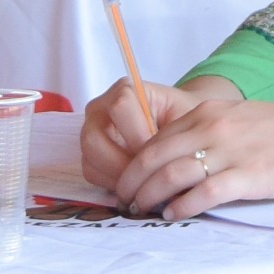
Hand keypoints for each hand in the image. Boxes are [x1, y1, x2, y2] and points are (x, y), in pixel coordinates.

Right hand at [77, 75, 181, 198]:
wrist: (180, 125)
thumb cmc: (182, 117)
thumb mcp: (184, 117)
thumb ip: (171, 131)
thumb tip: (159, 159)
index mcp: (125, 90)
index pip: (120, 107)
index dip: (138, 134)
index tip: (158, 151)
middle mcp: (100, 108)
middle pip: (93, 138)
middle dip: (122, 162)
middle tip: (146, 174)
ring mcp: (90, 131)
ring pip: (89, 160)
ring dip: (117, 177)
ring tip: (143, 182)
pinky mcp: (89, 153)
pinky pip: (91, 173)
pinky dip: (112, 183)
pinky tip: (134, 184)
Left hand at [111, 87, 273, 219]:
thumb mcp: (243, 123)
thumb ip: (211, 136)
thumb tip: (183, 162)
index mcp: (210, 113)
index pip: (155, 139)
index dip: (133, 164)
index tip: (125, 183)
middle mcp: (214, 128)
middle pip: (153, 157)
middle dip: (131, 182)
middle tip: (123, 202)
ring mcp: (231, 152)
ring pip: (170, 175)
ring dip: (148, 196)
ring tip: (140, 212)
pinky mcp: (249, 176)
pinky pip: (202, 193)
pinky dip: (180, 207)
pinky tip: (173, 216)